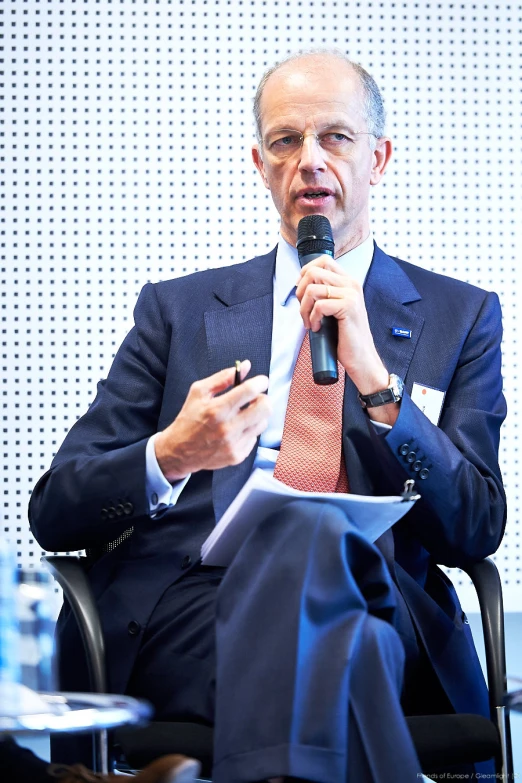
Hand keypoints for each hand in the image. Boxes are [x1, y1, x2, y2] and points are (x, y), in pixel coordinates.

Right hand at [154, 361, 270, 481]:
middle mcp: (227, 428)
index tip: (261, 381)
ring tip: (245, 413)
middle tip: (255, 398)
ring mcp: (234, 444)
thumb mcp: (199, 392)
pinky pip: (255, 438)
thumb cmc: (189, 419)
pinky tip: (237, 429)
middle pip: (264, 408)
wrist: (179, 451)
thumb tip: (245, 366)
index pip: (250, 391)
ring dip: (257, 415)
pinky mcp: (237, 456)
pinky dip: (249, 430)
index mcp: (217, 409)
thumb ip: (222, 377)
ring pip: (263, 423)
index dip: (260, 382)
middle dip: (264, 398)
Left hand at [296, 256, 398, 425]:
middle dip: (300, 292)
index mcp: (348, 282)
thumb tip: (300, 286)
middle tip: (303, 310)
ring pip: (312, 289)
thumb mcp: (333, 310)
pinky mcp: (348, 307)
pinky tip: (318, 328)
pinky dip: (312, 318)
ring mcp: (351, 295)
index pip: (323, 261)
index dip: (305, 272)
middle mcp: (351, 284)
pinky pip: (319, 305)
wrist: (361, 358)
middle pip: (313, 272)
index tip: (301, 291)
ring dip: (304, 308)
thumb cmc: (345, 337)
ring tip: (309, 322)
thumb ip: (323, 295)